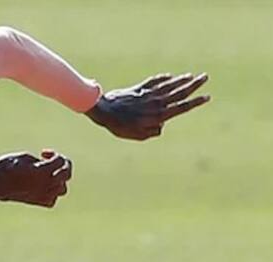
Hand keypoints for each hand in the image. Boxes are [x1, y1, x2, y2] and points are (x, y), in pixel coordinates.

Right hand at [0, 150, 71, 208]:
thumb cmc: (4, 168)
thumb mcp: (22, 157)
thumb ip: (39, 161)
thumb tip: (46, 166)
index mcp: (42, 171)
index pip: (60, 161)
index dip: (54, 155)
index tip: (43, 153)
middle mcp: (45, 184)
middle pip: (66, 175)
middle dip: (62, 166)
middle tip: (52, 162)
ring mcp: (41, 195)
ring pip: (62, 189)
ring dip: (58, 180)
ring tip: (47, 175)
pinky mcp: (35, 202)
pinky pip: (51, 201)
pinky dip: (51, 194)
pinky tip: (42, 187)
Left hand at [86, 73, 210, 140]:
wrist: (104, 111)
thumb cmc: (119, 126)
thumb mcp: (137, 135)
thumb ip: (152, 132)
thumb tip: (161, 126)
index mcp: (158, 115)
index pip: (181, 107)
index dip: (195, 102)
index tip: (207, 97)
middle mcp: (156, 103)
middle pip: (179, 92)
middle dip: (194, 85)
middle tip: (205, 77)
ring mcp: (148, 94)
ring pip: (169, 85)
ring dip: (181, 80)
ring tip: (192, 76)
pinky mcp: (138, 89)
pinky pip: (154, 81)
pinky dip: (163, 78)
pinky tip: (170, 76)